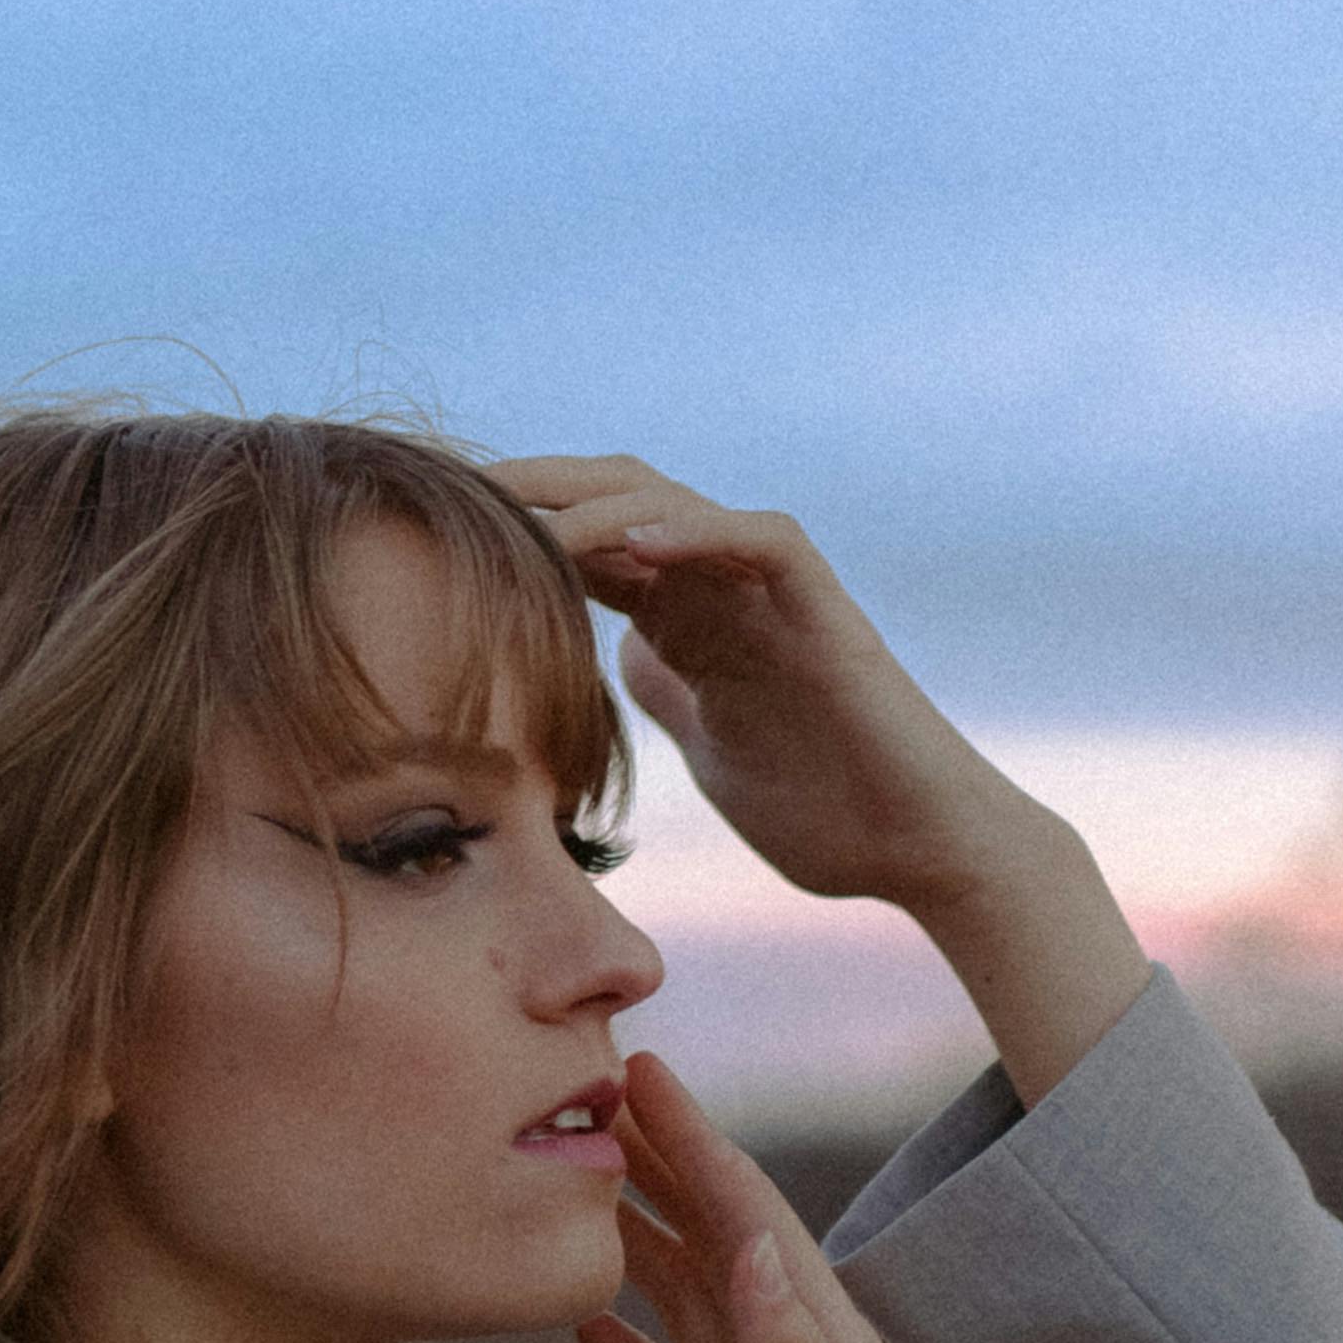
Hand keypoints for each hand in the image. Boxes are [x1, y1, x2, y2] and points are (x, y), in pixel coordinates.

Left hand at [492, 454, 1150, 1105]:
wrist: (920, 850)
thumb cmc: (826, 809)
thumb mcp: (710, 747)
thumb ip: (665, 692)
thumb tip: (612, 656)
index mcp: (689, 619)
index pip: (585, 548)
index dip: (510, 534)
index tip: (422, 542)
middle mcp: (725, 588)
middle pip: (614, 501)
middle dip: (529, 491)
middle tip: (444, 497)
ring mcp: (776, 593)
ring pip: (676, 502)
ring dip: (590, 502)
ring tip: (515, 511)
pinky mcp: (827, 612)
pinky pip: (760, 541)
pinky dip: (699, 531)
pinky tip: (635, 546)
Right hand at [577, 1049, 977, 1342]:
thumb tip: (754, 1248)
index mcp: (822, 1338)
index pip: (750, 1216)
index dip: (697, 1142)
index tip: (645, 1073)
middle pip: (707, 1232)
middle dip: (653, 1160)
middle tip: (588, 1090)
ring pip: (674, 1288)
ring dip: (628, 1228)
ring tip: (568, 1173)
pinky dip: (610, 1332)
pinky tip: (569, 1304)